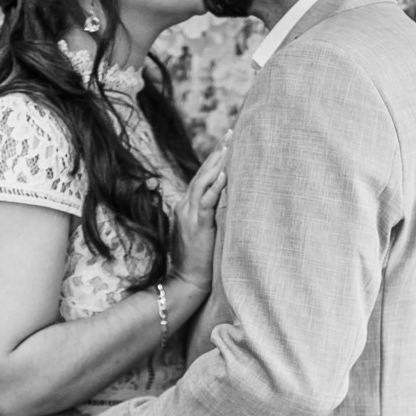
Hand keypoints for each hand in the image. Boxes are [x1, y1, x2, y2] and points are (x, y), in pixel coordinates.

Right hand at [167, 134, 229, 301]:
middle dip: (216, 153)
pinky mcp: (197, 225)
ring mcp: (189, 215)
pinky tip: (225, 174)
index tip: (226, 142)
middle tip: (230, 133)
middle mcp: (185, 207)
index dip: (213, 160)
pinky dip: (215, 187)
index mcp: (185, 207)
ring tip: (228, 146)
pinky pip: (206, 202)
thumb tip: (224, 205)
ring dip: (216, 163)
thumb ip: (209, 216)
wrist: (185, 282)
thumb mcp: (201, 233)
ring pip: (202, 182)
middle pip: (202, 174)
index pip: (201, 178)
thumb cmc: (197, 262)